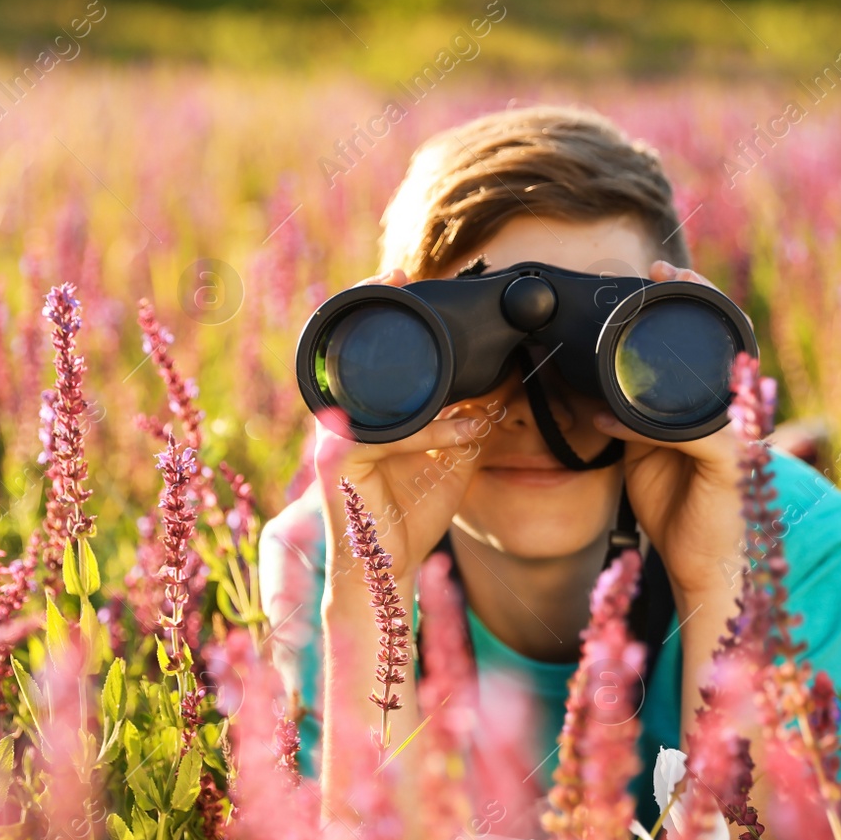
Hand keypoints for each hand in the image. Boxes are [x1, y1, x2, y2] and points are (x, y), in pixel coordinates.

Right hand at [312, 269, 488, 589]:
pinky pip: (390, 437)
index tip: (402, 270)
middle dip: (381, 315)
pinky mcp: (336, 463)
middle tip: (407, 282)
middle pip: (354, 353)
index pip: (365, 349)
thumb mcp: (452, 452)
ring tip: (478, 386)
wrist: (389, 569)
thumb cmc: (413, 510)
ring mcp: (334, 437)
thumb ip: (470, 413)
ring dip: (434, 391)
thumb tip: (507, 374)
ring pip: (384, 396)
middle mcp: (340, 415)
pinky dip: (433, 433)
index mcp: (363, 408)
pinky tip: (467, 432)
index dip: (379, 306)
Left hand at [591, 261, 745, 600]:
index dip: (691, 301)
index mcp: (711, 406)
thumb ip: (628, 417)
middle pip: (723, 344)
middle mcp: (729, 415)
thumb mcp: (643, 450)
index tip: (659, 268)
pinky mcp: (730, 467)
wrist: (696, 564)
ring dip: (684, 346)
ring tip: (659, 307)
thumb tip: (589, 392)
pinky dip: (646, 426)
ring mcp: (735, 438)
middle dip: (698, 300)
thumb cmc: (674, 505)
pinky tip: (614, 420)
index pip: (708, 342)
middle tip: (665, 268)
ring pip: (713, 380)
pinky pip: (690, 436)